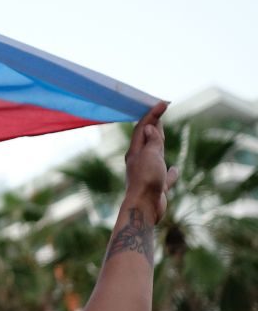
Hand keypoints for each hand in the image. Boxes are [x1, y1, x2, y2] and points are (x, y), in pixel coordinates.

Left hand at [123, 101, 178, 224]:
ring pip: (154, 155)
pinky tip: (175, 169)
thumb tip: (150, 127)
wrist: (144, 208)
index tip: (163, 103)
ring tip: (162, 135)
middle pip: (146, 139)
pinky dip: (170, 171)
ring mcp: (147, 174)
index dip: (152, 114)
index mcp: (135, 152)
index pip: (143, 128)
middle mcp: (139, 161)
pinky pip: (164, 176)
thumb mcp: (150, 156)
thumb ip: (152, 142)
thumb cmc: (146, 180)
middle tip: (159, 112)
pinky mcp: (155, 186)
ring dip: (158, 144)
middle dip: (152, 125)